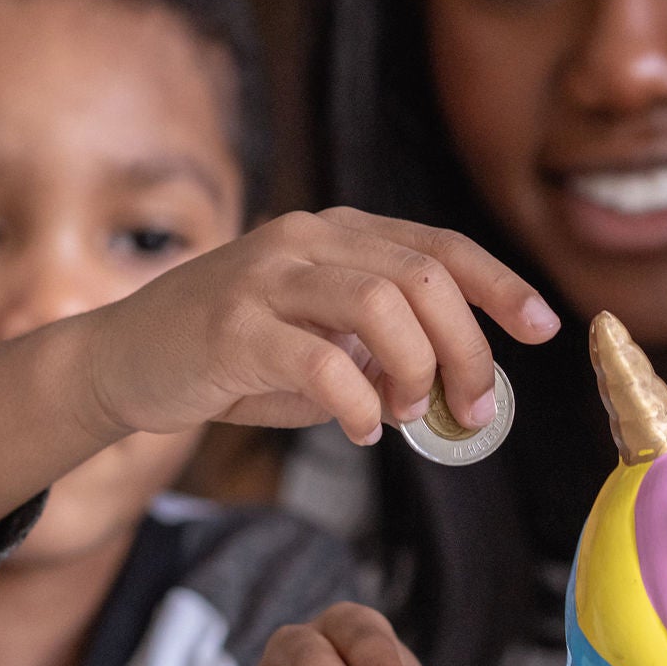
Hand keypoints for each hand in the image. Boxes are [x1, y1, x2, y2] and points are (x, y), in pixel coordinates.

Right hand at [83, 206, 559, 445]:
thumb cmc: (233, 357)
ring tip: (407, 415)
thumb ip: (382, 355)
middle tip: (470, 409)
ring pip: (380, 306)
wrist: (123, 357)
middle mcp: (306, 240)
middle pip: (423, 278)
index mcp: (338, 235)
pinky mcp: (230, 327)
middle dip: (466, 350)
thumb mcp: (319, 345)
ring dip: (414, 370)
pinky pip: (320, 361)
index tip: (543, 328)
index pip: (440, 247)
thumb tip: (457, 392)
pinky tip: (360, 429)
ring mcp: (265, 278)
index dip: (500, 286)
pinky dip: (356, 403)